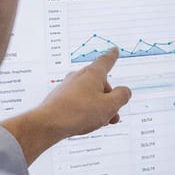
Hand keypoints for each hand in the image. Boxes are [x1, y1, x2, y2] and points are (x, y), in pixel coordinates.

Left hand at [0, 47, 131, 163]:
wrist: (49, 123)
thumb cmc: (79, 112)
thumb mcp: (109, 106)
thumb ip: (122, 97)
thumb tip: (125, 91)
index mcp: (93, 74)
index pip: (106, 61)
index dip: (112, 57)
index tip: (114, 51)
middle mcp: (79, 77)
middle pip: (100, 84)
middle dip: (109, 99)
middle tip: (113, 114)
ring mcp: (68, 87)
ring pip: (89, 95)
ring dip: (98, 107)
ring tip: (98, 122)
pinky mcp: (60, 98)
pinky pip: (78, 102)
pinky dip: (85, 110)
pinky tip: (84, 122)